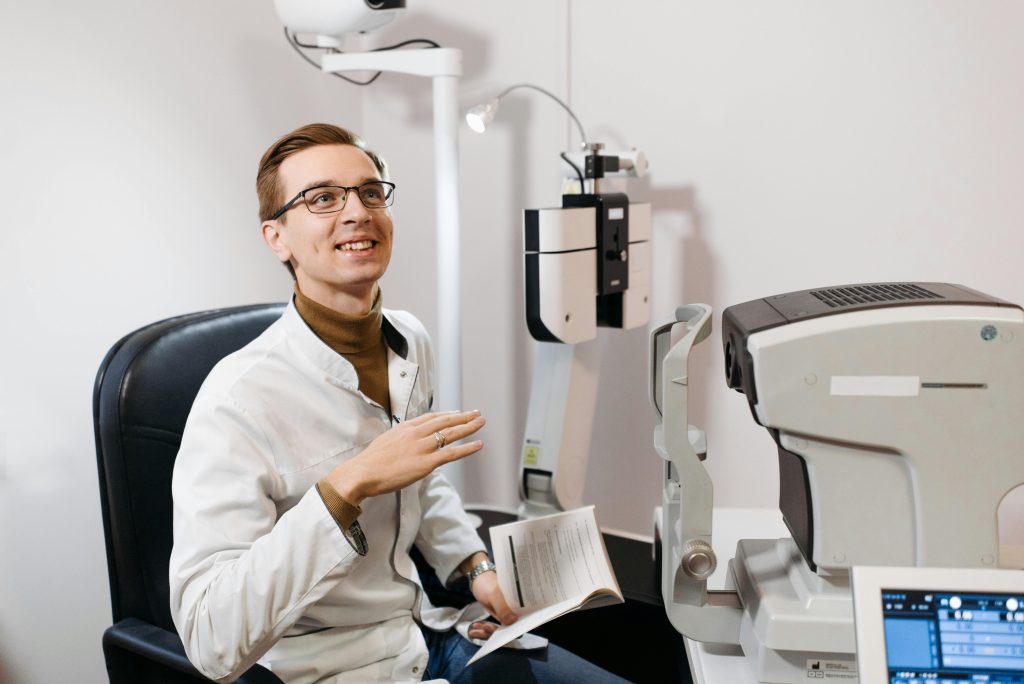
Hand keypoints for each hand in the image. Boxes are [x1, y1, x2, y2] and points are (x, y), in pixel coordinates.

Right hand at [324, 410, 484, 505]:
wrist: (363, 473)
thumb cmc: (370, 462)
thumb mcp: (385, 442)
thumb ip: (399, 439)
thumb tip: (406, 443)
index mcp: (405, 427)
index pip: (431, 417)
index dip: (447, 414)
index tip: (457, 413)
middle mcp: (416, 434)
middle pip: (445, 421)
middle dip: (462, 416)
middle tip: (476, 412)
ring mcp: (422, 447)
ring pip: (451, 434)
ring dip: (469, 427)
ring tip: (481, 422)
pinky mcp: (426, 463)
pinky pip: (452, 453)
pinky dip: (467, 448)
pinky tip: (478, 444)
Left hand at [469, 568, 516, 640]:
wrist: (479, 579)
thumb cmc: (488, 582)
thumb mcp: (493, 594)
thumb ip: (502, 607)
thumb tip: (512, 621)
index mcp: (520, 605)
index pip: (523, 623)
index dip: (514, 631)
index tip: (502, 633)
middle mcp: (516, 612)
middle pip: (510, 630)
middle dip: (495, 633)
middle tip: (485, 628)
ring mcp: (507, 615)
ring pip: (500, 631)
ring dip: (487, 633)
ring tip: (474, 630)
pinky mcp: (499, 618)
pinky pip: (493, 629)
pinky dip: (484, 630)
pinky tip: (475, 628)